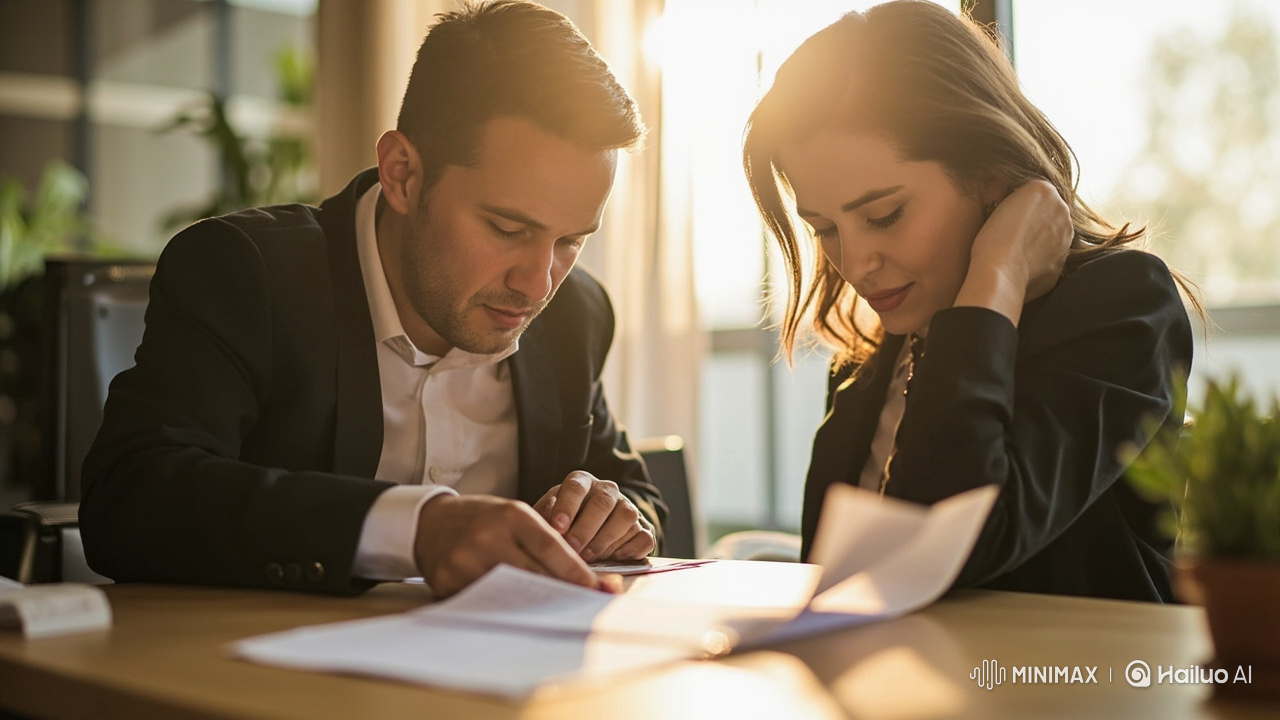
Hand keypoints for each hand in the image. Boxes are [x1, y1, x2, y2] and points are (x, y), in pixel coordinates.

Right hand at [412, 494, 608, 597]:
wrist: (432, 522)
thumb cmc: (483, 519)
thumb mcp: (515, 517)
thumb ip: (544, 541)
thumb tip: (583, 576)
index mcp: (511, 515)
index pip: (550, 547)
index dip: (576, 571)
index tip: (598, 588)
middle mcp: (488, 536)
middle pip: (534, 574)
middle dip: (562, 592)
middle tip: (585, 606)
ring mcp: (465, 560)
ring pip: (511, 592)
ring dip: (535, 605)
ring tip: (554, 612)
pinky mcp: (449, 581)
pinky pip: (486, 602)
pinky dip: (505, 608)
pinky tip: (518, 613)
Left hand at [533, 471, 655, 562]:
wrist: (594, 530)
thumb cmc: (565, 522)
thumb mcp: (549, 515)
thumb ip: (544, 518)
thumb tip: (546, 529)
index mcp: (583, 482)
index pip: (576, 487)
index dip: (567, 507)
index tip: (557, 527)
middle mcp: (608, 491)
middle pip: (602, 503)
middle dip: (585, 529)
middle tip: (572, 549)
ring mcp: (629, 508)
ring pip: (626, 517)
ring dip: (605, 540)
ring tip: (588, 558)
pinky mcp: (644, 528)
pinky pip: (643, 537)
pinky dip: (629, 549)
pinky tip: (613, 559)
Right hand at [955, 179, 1072, 324]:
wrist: (999, 274)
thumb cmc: (992, 238)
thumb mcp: (998, 202)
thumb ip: (1018, 198)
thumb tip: (1020, 205)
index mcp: (1046, 190)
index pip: (1035, 191)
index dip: (1019, 203)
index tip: (1005, 213)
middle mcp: (1063, 211)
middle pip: (1048, 211)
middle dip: (1035, 220)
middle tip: (1010, 231)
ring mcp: (1066, 239)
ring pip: (1052, 234)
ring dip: (1039, 239)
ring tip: (1015, 249)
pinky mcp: (1062, 263)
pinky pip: (1049, 257)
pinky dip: (1038, 260)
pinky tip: (1020, 264)